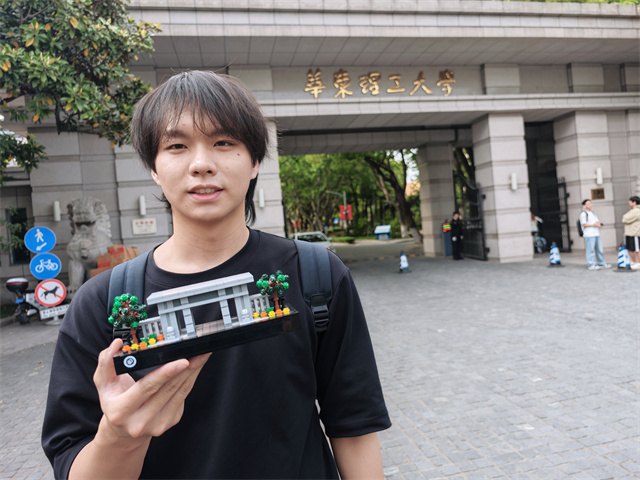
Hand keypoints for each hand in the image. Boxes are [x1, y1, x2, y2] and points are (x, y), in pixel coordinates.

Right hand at [94, 339, 210, 442]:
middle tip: (197, 351)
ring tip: (200, 355)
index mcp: (121, 411)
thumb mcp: (103, 384)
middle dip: (186, 368)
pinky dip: (190, 380)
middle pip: (168, 389)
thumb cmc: (114, 402)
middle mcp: (140, 421)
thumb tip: (116, 344)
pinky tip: (193, 368)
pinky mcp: (171, 421)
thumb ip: (106, 363)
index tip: (182, 361)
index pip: (147, 388)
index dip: (166, 373)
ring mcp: (158, 424)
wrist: (123, 430)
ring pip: (180, 392)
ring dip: (193, 372)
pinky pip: (183, 396)